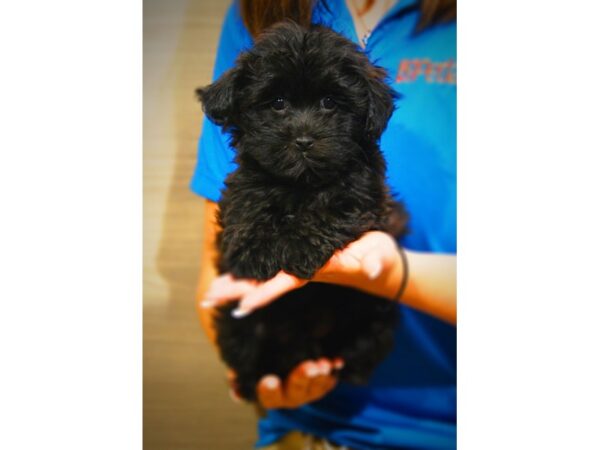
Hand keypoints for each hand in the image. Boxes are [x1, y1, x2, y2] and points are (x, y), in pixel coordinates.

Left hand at [201, 231, 402, 316]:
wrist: (381, 266)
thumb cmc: (381, 259)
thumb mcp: (381, 257)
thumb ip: (377, 262)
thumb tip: (372, 269)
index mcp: (318, 269)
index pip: (285, 281)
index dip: (264, 292)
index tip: (239, 305)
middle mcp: (304, 271)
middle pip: (266, 282)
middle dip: (237, 291)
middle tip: (207, 300)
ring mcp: (301, 267)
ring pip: (264, 277)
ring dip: (238, 284)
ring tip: (211, 292)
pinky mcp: (302, 261)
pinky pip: (272, 268)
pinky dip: (252, 273)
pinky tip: (235, 275)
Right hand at [228, 358, 343, 408]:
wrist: (288, 352)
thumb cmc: (264, 355)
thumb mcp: (251, 357)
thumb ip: (240, 365)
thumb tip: (233, 373)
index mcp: (269, 392)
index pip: (266, 395)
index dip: (267, 390)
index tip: (269, 379)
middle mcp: (288, 395)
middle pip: (294, 392)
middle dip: (301, 379)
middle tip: (308, 366)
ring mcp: (306, 391)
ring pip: (314, 389)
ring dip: (320, 377)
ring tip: (323, 363)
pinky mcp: (322, 384)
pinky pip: (330, 380)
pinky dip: (334, 370)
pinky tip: (337, 361)